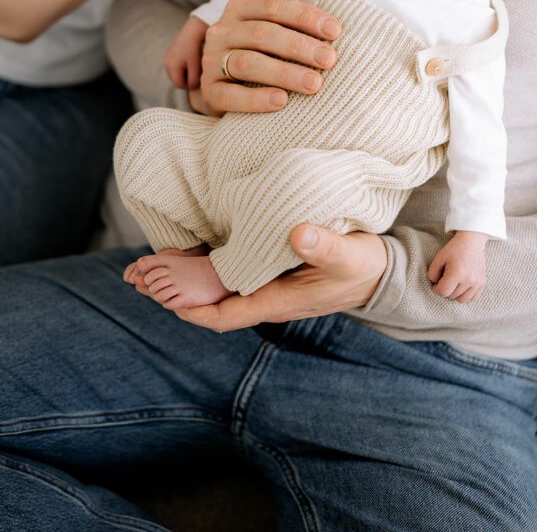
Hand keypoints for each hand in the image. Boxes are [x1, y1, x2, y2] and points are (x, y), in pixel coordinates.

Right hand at [164, 15, 208, 89]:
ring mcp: (167, 56)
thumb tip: (192, 87)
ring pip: (176, 72)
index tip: (199, 77)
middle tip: (197, 71)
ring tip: (195, 64)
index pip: (179, 84)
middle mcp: (166, 62)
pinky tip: (191, 58)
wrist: (194, 29)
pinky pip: (176, 64)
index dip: (190, 84)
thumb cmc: (196, 48)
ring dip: (185, 71)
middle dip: (186, 78)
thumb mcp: (196, 66)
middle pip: (176, 79)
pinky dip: (183, 64)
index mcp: (171, 67)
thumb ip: (193, 79)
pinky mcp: (170, 51)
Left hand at [171, 225, 387, 331]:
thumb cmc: (364, 265)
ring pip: (221, 289)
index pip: (228, 314)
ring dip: (189, 281)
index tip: (165, 301)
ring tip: (155, 266)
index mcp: (280, 299)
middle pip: (215, 303)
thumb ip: (324, 245)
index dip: (195, 311)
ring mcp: (270, 286)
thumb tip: (296, 234)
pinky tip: (194, 251)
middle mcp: (268, 296)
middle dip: (179, 295)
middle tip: (143, 279)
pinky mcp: (273, 270)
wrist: (382, 271)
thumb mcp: (348, 254)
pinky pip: (234, 274)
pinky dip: (210, 267)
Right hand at [197, 0, 342, 115]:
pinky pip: (230, 95)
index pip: (274, 5)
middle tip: (329, 60)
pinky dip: (256, 99)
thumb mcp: (278, 17)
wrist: (230, 84)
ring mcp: (211, 61)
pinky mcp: (210, 92)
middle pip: (262, 34)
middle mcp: (221, 31)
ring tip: (314, 84)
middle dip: (299, 46)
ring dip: (284, 74)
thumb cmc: (263, 46)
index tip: (335, 31)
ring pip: (247, 63)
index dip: (306, 16)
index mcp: (240, 8)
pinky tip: (282, 102)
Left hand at [428, 231, 488, 302]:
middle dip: (445, 290)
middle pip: (452, 296)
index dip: (436, 289)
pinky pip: (472, 298)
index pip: (443, 292)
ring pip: (462, 300)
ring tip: (453, 283)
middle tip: (445, 279)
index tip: (435, 283)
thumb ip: (432, 273)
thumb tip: (435, 285)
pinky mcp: (482, 283)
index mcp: (457, 272)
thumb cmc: (454, 249)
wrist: (472, 241)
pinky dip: (466, 295)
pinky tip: (462, 286)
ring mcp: (477, 282)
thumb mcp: (439, 258)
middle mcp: (469, 280)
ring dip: (455, 294)